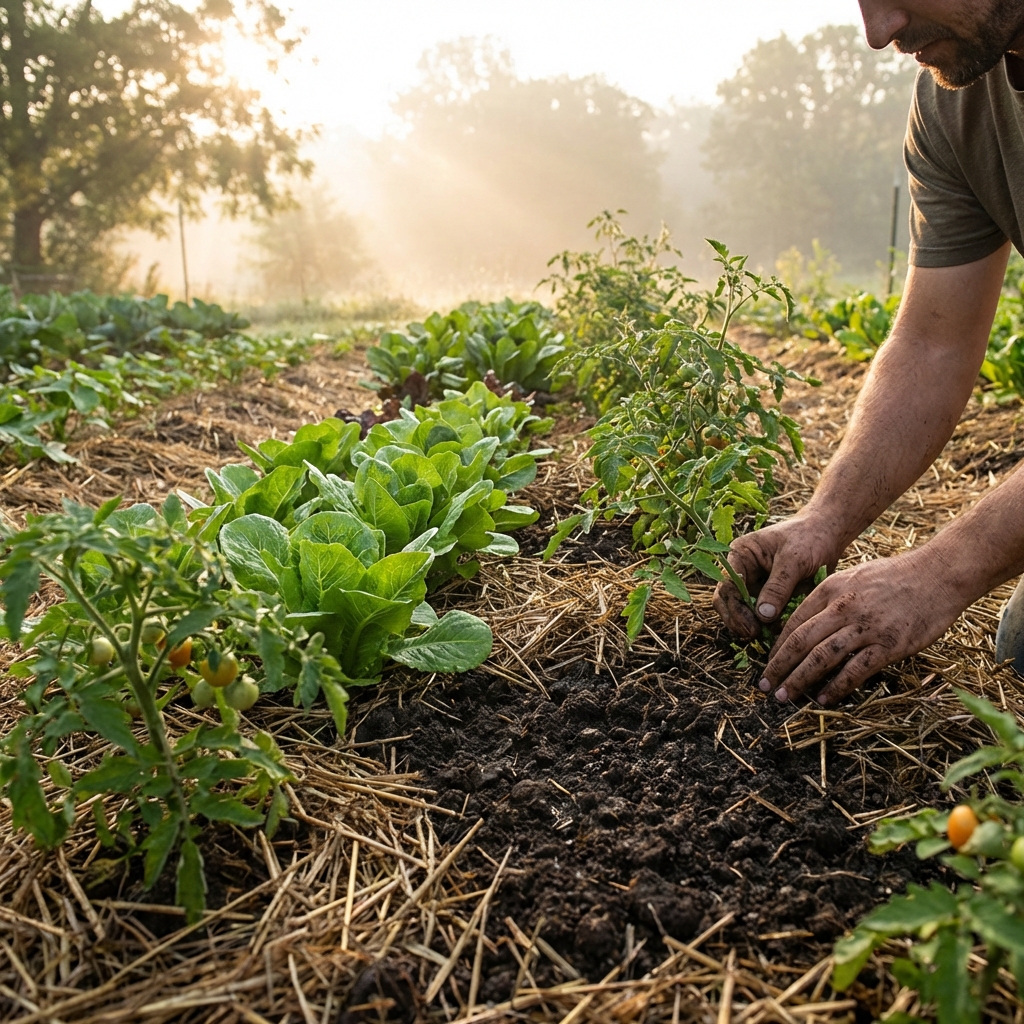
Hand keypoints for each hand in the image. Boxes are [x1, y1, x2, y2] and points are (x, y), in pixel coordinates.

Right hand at [712, 514, 841, 638]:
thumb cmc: (809, 539)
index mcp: (741, 555)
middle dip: (737, 620)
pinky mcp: (768, 597)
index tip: (751, 627)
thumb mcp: (795, 559)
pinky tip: (778, 633)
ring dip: (750, 625)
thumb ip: (778, 586)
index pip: (728, 585)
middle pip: (727, 601)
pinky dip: (766, 626)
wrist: (828, 534)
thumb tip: (763, 615)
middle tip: (753, 635)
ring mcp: (754, 585)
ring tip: (766, 637)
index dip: (736, 608)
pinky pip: (761, 616)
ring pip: (740, 611)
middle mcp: (742, 571)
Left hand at [759, 547, 965, 705]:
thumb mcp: (853, 577)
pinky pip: (856, 670)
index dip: (776, 646)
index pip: (794, 622)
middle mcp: (843, 607)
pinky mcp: (889, 644)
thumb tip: (806, 622)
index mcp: (830, 589)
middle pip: (800, 641)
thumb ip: (829, 598)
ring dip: (800, 679)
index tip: (767, 663)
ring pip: (822, 657)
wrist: (938, 574)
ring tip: (784, 695)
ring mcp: (866, 627)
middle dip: (778, 667)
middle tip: (763, 686)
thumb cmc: (895, 576)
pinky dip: (836, 686)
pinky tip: (823, 698)